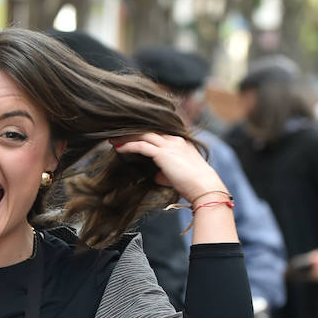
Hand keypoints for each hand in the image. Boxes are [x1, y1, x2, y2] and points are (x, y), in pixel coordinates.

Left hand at [110, 133, 225, 203]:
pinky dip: (128, 146)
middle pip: (149, 130)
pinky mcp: (162, 153)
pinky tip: (119, 148)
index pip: (158, 133)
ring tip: (113, 139)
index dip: (143, 134)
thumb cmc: (193, 184)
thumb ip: (166, 172)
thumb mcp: (178, 174)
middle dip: (132, 132)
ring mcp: (169, 145)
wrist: (204, 186)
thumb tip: (157, 176)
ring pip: (143, 135)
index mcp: (180, 142)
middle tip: (117, 134)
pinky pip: (141, 146)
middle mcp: (174, 140)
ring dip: (127, 137)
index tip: (131, 136)